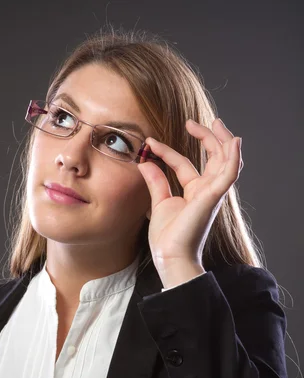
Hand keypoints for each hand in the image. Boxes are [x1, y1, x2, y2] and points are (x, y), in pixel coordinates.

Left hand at [137, 118, 242, 278]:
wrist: (170, 255)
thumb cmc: (168, 236)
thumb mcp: (159, 202)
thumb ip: (156, 180)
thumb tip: (144, 161)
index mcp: (194, 192)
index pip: (184, 164)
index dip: (167, 151)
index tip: (150, 143)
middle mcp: (207, 190)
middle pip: (213, 157)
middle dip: (207, 137)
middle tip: (194, 122)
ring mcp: (213, 193)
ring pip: (225, 160)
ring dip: (223, 140)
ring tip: (214, 122)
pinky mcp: (214, 196)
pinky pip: (230, 173)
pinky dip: (234, 157)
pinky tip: (233, 141)